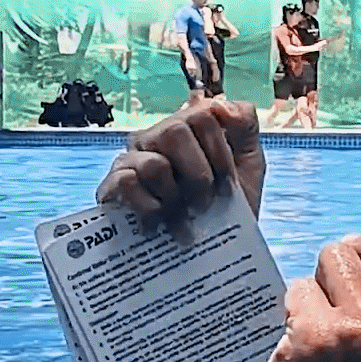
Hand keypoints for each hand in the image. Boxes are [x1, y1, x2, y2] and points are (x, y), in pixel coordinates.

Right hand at [97, 100, 265, 223]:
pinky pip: (126, 184)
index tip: (227, 183)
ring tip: (183, 221)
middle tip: (206, 203)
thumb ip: (245, 128)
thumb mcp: (248, 165)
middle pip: (174, 130)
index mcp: (186, 128)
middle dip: (199, 174)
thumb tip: (222, 103)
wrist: (211, 257)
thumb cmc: (227, 208)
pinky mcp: (112, 188)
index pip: (202, 113)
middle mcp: (154, 138)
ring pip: (153, 163)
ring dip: (175, 197)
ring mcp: (130, 161)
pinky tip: (158, 226)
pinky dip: (149, 208)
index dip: (220, 151)